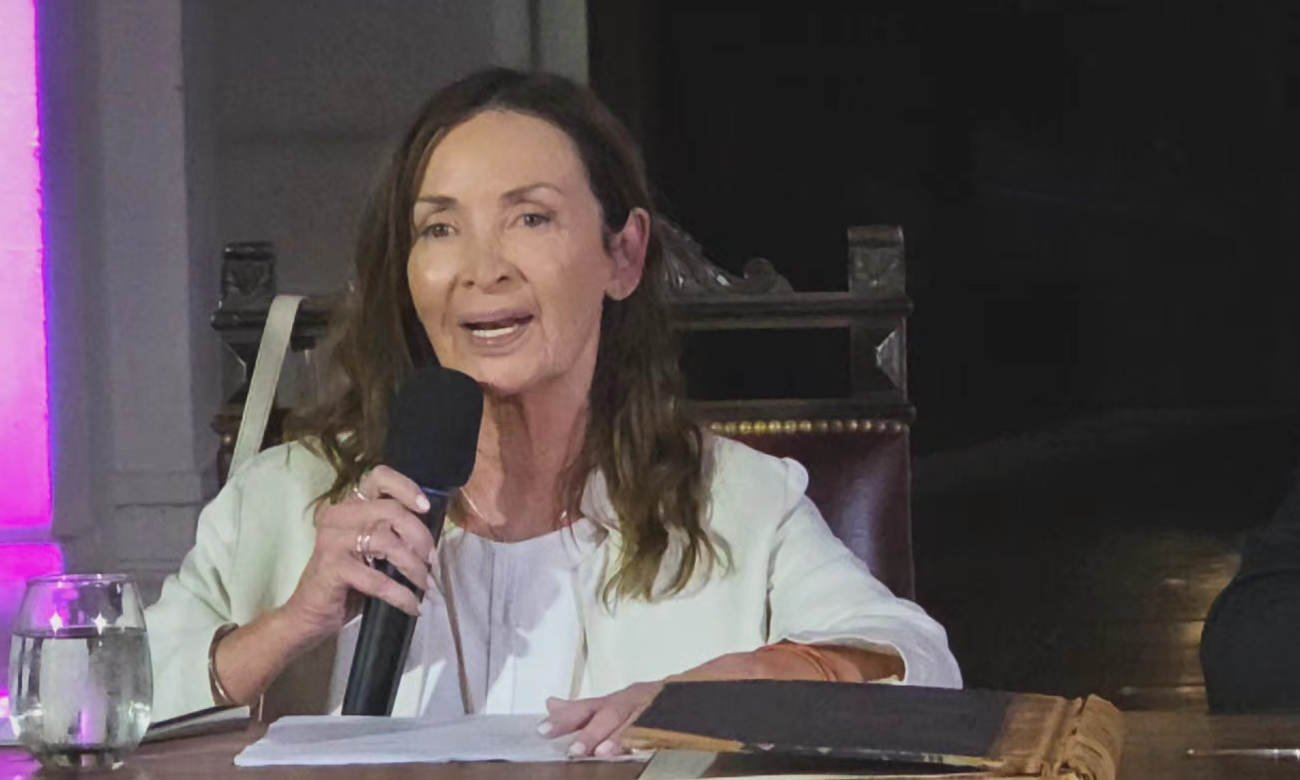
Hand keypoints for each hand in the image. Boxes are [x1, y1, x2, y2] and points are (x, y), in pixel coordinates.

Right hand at [279, 465, 437, 638]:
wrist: (311, 614)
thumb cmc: (348, 580)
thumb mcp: (371, 549)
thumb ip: (392, 532)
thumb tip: (432, 533)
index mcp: (349, 505)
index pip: (379, 477)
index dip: (407, 488)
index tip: (426, 508)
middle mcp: (338, 515)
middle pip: (391, 511)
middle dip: (420, 537)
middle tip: (432, 560)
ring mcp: (332, 540)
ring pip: (387, 542)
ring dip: (413, 567)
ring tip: (425, 584)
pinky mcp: (332, 568)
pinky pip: (377, 579)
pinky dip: (400, 594)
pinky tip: (413, 606)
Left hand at [539, 681, 663, 757]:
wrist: (689, 690)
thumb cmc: (641, 702)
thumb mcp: (609, 704)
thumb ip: (581, 709)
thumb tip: (549, 704)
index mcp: (613, 701)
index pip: (586, 707)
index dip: (565, 718)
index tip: (543, 730)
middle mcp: (630, 702)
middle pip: (610, 713)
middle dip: (592, 731)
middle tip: (574, 749)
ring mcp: (652, 710)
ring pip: (635, 721)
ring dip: (619, 737)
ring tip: (602, 753)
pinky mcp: (670, 720)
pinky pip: (660, 729)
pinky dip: (649, 739)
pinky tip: (640, 750)